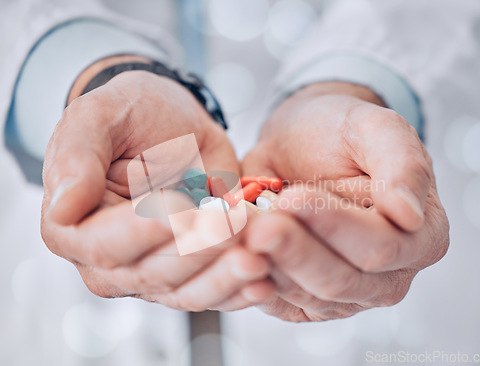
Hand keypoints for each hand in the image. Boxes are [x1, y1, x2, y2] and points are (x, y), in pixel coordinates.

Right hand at [41, 69, 273, 311]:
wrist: (175, 123)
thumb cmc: (135, 113)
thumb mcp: (100, 115)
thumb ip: (75, 156)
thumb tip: (61, 208)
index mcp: (74, 227)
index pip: (106, 245)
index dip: (146, 230)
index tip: (184, 207)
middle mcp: (109, 261)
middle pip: (152, 273)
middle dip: (198, 251)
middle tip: (237, 225)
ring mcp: (152, 272)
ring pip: (186, 292)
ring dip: (225, 277)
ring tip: (259, 254)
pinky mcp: (190, 273)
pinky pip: (213, 293)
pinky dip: (240, 290)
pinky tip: (265, 280)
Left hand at [242, 82, 448, 321]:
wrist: (302, 143)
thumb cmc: (339, 132)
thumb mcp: (375, 128)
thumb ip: (402, 164)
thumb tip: (409, 215)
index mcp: (421, 237)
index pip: (380, 246)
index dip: (334, 224)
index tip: (293, 196)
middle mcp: (389, 276)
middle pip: (341, 280)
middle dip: (294, 249)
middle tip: (256, 221)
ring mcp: (348, 295)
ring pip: (306, 293)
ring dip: (268, 263)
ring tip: (238, 229)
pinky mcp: (308, 300)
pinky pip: (280, 302)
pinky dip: (254, 281)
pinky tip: (236, 255)